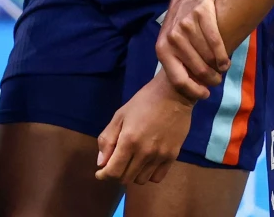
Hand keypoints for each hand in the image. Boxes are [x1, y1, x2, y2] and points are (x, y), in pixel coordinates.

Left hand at [96, 72, 194, 186]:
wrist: (173, 95)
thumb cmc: (143, 102)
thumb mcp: (120, 115)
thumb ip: (107, 139)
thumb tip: (101, 162)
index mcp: (129, 140)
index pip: (113, 171)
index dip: (104, 175)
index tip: (100, 173)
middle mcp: (144, 152)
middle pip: (126, 178)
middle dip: (116, 174)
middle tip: (115, 164)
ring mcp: (160, 156)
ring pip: (141, 180)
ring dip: (132, 175)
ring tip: (131, 163)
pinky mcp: (172, 156)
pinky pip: (157, 177)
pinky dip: (148, 175)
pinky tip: (145, 164)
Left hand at [157, 0, 227, 102]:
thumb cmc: (180, 27)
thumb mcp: (171, 45)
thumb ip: (177, 63)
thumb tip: (190, 90)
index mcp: (162, 49)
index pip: (178, 80)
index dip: (194, 91)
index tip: (205, 94)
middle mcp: (173, 38)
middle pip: (198, 70)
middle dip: (211, 79)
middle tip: (216, 80)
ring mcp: (186, 25)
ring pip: (208, 58)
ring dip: (218, 68)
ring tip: (221, 69)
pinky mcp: (201, 15)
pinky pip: (217, 42)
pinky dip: (223, 56)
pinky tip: (225, 61)